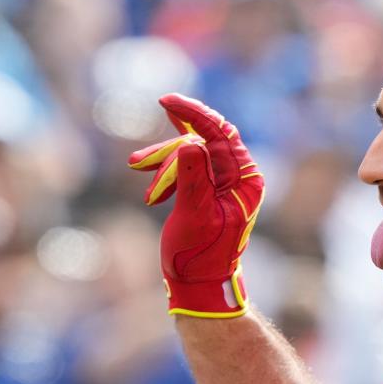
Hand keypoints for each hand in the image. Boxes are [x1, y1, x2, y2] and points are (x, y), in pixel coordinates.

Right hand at [128, 94, 262, 317]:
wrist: (199, 283)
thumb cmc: (199, 254)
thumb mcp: (194, 215)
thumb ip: (192, 178)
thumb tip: (189, 143)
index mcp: (246, 180)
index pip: (221, 134)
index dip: (194, 114)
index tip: (165, 100)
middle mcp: (241, 177)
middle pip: (205, 141)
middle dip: (170, 149)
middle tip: (137, 163)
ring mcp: (226, 182)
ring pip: (192, 154)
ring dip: (164, 164)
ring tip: (141, 181)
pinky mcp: (211, 189)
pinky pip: (190, 165)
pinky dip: (168, 172)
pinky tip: (152, 185)